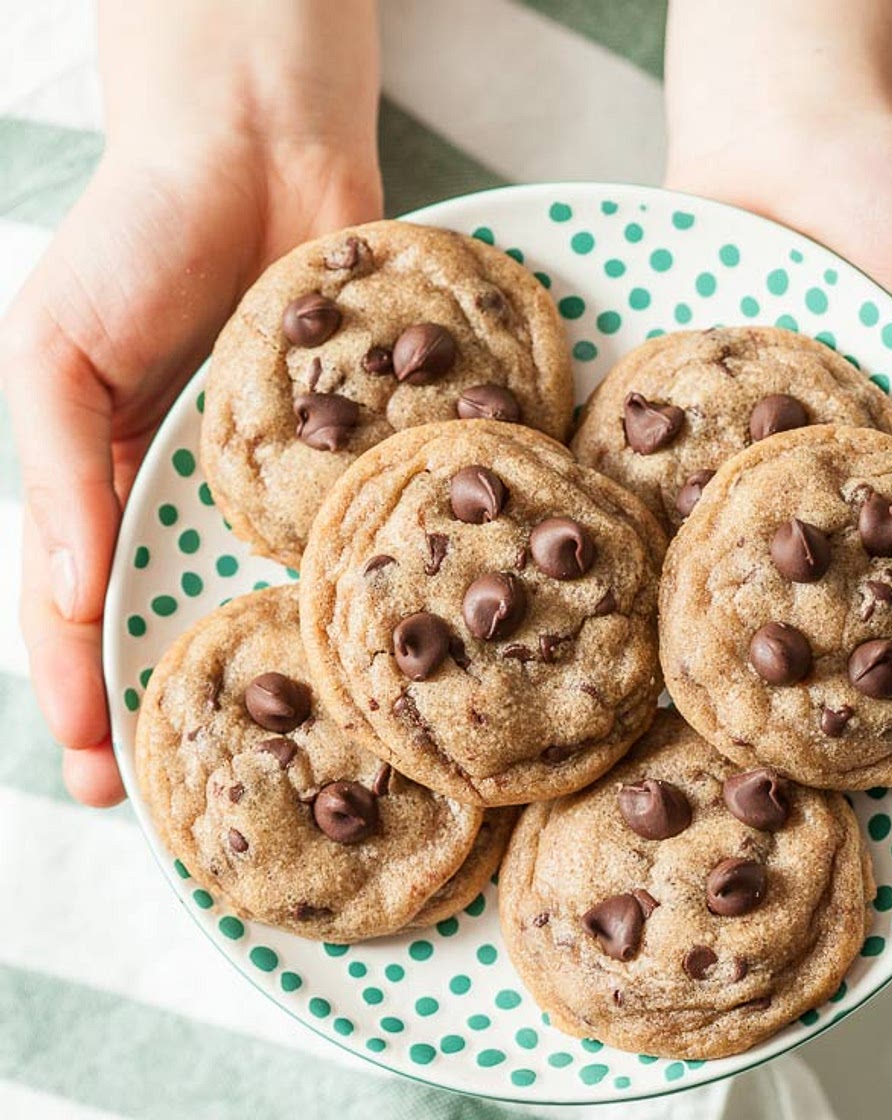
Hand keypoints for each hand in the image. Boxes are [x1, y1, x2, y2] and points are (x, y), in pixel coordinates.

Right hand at [2, 135, 379, 806]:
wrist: (256, 158)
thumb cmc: (136, 240)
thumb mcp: (55, 351)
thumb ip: (60, 472)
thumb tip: (61, 597)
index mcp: (102, 485)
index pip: (77, 612)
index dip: (82, 692)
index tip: (100, 773)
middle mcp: (188, 501)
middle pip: (179, 624)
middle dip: (180, 711)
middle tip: (194, 807)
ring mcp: (271, 486)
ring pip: (267, 597)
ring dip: (271, 674)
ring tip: (292, 755)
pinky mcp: (345, 458)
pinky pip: (345, 536)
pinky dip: (348, 593)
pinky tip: (366, 652)